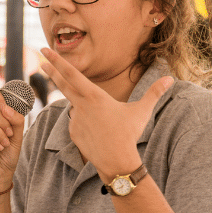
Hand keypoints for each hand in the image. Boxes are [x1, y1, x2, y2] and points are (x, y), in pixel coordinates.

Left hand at [40, 48, 173, 180]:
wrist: (116, 161)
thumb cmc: (129, 134)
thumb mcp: (142, 111)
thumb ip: (154, 93)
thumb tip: (171, 79)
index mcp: (95, 96)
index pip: (72, 74)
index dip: (57, 61)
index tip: (45, 51)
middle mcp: (81, 105)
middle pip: (63, 83)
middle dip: (51, 69)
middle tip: (40, 58)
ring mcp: (75, 119)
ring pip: (76, 107)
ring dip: (84, 108)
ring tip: (103, 122)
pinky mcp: (73, 132)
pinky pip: (77, 122)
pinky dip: (85, 123)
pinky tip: (98, 133)